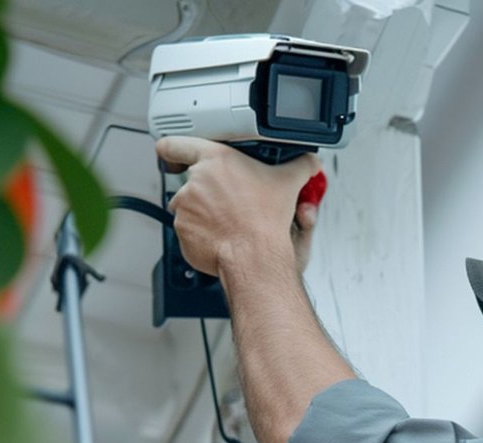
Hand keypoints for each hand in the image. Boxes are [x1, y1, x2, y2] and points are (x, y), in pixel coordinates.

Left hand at [155, 137, 320, 277]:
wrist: (255, 257)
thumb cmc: (265, 222)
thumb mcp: (289, 184)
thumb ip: (300, 167)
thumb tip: (310, 163)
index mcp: (216, 160)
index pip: (175, 144)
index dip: (172, 150)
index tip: (172, 156)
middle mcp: (195, 182)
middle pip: (190, 182)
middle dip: (205, 192)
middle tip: (227, 203)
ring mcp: (185, 208)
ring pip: (190, 208)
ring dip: (203, 214)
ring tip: (228, 223)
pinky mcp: (182, 232)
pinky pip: (189, 231)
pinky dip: (202, 234)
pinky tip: (222, 237)